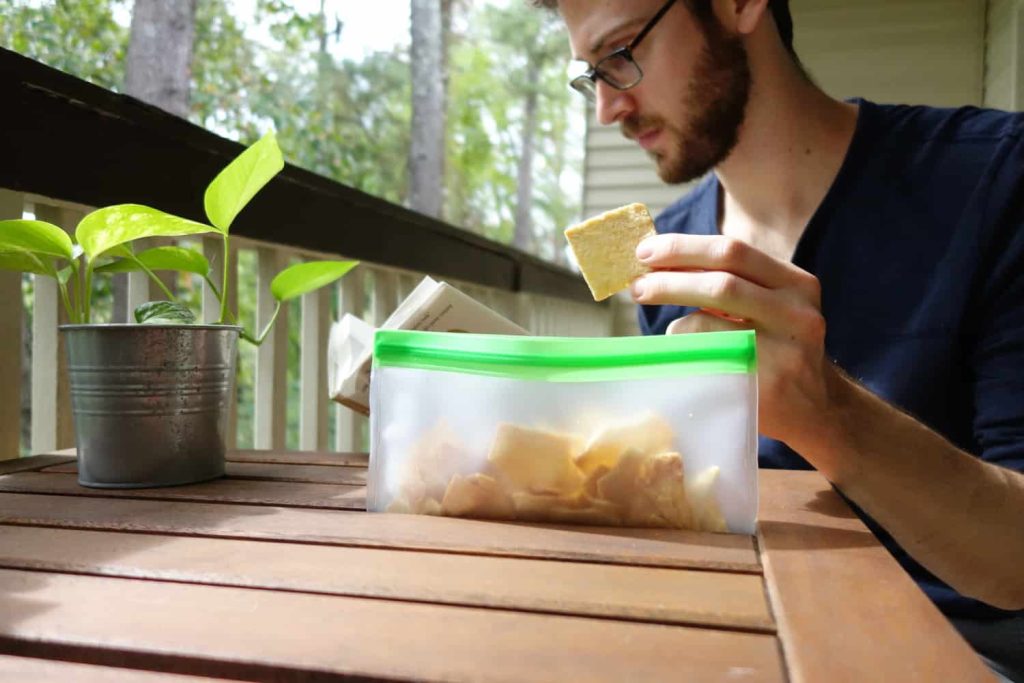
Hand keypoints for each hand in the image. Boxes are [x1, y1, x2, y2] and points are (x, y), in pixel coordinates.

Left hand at [631, 234, 840, 449]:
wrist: (816, 408)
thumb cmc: (777, 351)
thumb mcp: (770, 308)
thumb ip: (732, 283)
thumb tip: (661, 262)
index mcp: (795, 283)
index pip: (734, 251)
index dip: (685, 248)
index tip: (647, 250)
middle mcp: (796, 309)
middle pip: (722, 278)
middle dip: (670, 277)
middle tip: (637, 283)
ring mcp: (785, 347)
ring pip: (711, 315)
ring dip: (673, 311)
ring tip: (655, 312)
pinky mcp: (768, 380)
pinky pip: (709, 352)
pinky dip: (685, 343)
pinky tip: (683, 348)